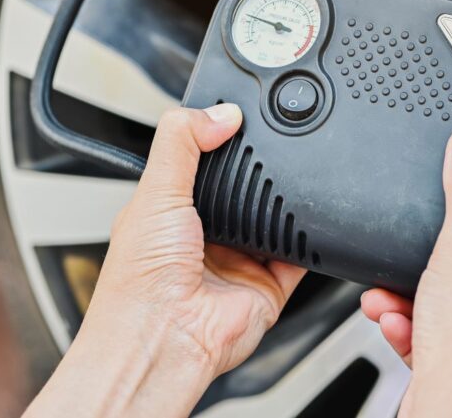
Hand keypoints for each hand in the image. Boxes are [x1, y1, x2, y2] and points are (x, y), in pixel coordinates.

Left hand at [27, 105, 304, 417]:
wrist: (165, 339)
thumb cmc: (140, 284)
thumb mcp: (154, 192)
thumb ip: (181, 142)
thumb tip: (219, 112)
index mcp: (169, 210)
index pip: (200, 161)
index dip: (217, 138)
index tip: (236, 115)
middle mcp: (205, 234)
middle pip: (243, 187)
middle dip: (256, 172)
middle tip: (268, 148)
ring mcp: (239, 259)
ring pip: (274, 216)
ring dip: (283, 201)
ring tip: (285, 182)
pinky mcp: (269, 283)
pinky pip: (302, 254)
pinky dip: (311, 239)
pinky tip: (310, 220)